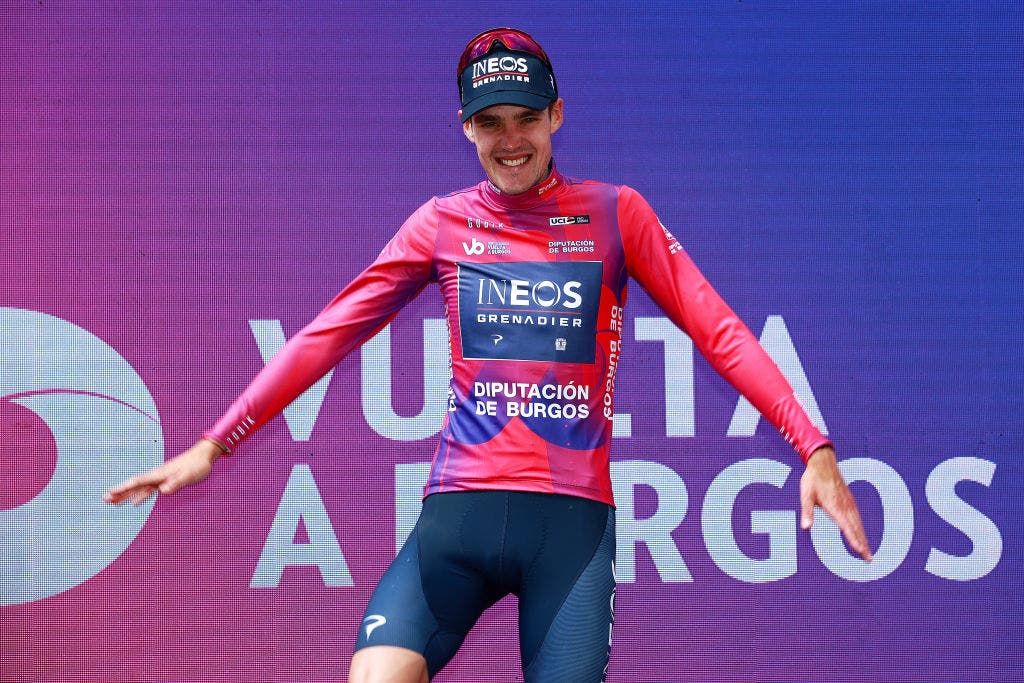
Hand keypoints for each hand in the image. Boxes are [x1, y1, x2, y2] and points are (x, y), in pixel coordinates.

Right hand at [104, 438, 223, 505]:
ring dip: (126, 495)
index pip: (138, 481)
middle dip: (119, 492)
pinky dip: (140, 496)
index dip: (124, 488)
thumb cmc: (197, 465)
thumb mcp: (189, 475)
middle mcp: (157, 476)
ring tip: (112, 502)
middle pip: (135, 485)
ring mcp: (160, 478)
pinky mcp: (166, 481)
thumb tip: (163, 491)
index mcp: (160, 474)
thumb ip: (176, 482)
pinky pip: (149, 490)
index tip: (111, 492)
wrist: (204, 456)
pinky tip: (134, 503)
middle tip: (104, 499)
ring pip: (139, 488)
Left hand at [800, 446, 872, 561]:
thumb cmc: (812, 479)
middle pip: (856, 528)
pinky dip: (861, 528)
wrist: (823, 463)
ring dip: (864, 538)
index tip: (861, 552)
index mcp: (835, 507)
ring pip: (858, 523)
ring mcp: (849, 503)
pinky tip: (861, 534)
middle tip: (868, 559)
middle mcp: (845, 506)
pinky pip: (857, 517)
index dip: (854, 540)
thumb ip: (807, 511)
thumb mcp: (805, 495)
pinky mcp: (849, 500)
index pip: (847, 527)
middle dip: (863, 544)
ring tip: (867, 552)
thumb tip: (805, 527)